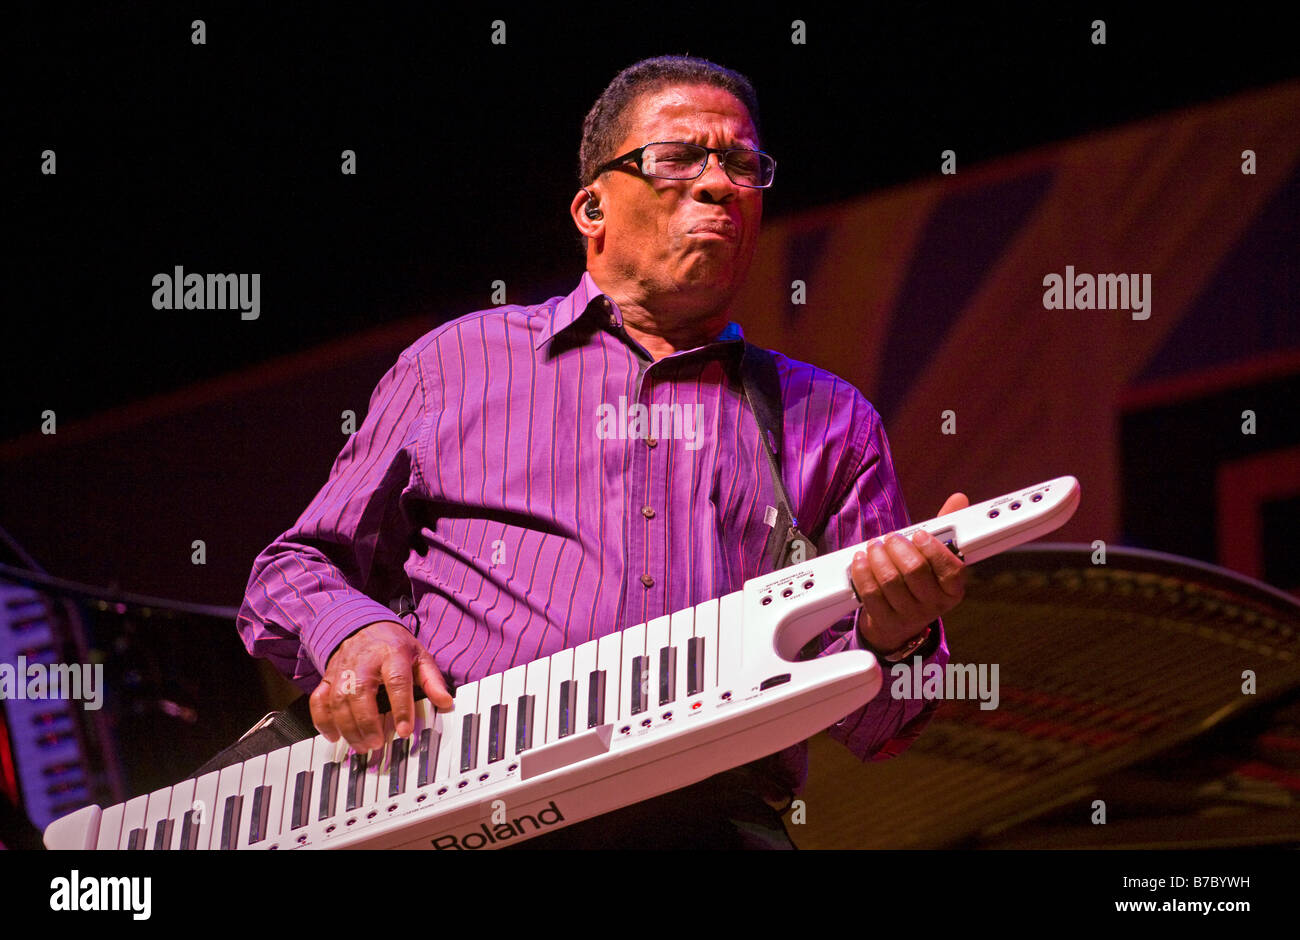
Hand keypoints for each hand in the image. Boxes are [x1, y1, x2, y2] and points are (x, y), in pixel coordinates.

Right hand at [309, 620, 453, 751]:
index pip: (396, 681)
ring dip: (348, 727)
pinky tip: (334, 736)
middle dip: (367, 722)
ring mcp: (342, 670)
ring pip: (338, 700)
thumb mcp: (418, 656)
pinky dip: (323, 721)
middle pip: (360, 693)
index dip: (401, 707)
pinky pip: (319, 701)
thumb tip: (445, 702)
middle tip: (377, 743)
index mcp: (391, 654)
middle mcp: (364, 662)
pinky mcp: (328, 678)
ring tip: (362, 745)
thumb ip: (431, 680)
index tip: (404, 731)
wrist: (361, 625)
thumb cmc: (393, 645)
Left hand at [851, 492, 968, 655]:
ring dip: (877, 557)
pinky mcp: (885, 621)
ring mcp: (909, 615)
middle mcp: (934, 605)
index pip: (952, 569)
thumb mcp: (934, 559)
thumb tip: (958, 499)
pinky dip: (862, 573)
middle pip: (915, 571)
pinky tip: (860, 561)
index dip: (933, 548)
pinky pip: (870, 594)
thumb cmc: (918, 584)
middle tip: (891, 538)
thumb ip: (946, 530)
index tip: (918, 534)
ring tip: (874, 546)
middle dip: (899, 548)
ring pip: (890, 581)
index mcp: (953, 589)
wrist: (898, 624)